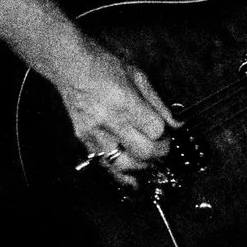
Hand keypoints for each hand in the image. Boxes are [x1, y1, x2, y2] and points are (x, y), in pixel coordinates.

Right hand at [57, 43, 176, 186]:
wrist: (69, 66)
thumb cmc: (106, 65)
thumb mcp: (139, 77)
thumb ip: (158, 104)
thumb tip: (176, 124)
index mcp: (125, 103)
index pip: (155, 131)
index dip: (167, 136)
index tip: (169, 134)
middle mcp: (109, 122)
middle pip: (143, 151)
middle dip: (159, 154)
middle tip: (163, 148)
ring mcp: (93, 133)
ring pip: (123, 164)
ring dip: (141, 166)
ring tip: (148, 162)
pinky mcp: (83, 139)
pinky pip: (104, 164)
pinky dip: (120, 173)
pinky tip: (132, 180)